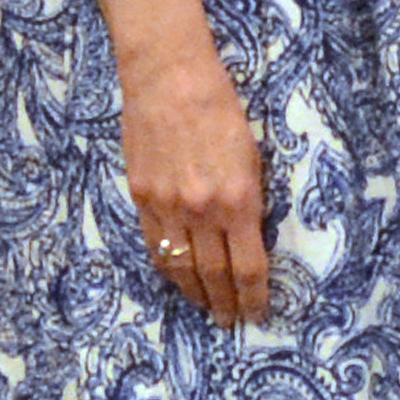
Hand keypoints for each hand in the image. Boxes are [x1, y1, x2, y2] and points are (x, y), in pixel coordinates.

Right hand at [121, 46, 277, 326]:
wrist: (169, 77)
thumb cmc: (221, 108)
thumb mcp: (252, 155)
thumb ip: (248, 200)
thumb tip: (247, 236)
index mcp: (239, 200)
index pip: (248, 267)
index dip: (254, 296)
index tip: (258, 313)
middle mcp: (202, 211)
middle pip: (215, 275)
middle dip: (225, 304)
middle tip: (230, 322)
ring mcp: (167, 207)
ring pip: (181, 267)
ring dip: (195, 294)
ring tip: (206, 310)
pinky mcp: (141, 197)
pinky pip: (155, 246)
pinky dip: (167, 269)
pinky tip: (176, 279)